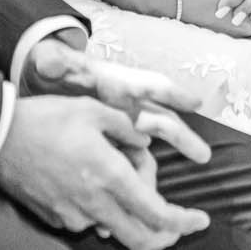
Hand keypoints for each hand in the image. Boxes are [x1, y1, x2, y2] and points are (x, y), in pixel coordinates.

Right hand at [0, 95, 209, 249]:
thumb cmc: (47, 119)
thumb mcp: (94, 110)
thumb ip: (128, 128)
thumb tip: (146, 144)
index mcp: (110, 176)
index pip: (158, 214)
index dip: (184, 222)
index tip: (200, 220)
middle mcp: (96, 203)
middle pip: (141, 240)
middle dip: (166, 236)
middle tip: (178, 224)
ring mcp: (74, 215)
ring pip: (115, 230)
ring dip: (130, 220)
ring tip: (125, 189)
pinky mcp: (56, 219)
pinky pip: (88, 222)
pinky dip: (101, 212)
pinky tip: (93, 188)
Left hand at [25, 40, 209, 154]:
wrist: (46, 77)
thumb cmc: (54, 68)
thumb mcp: (52, 63)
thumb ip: (53, 62)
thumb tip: (46, 61)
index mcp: (115, 81)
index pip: (147, 84)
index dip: (170, 92)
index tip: (194, 102)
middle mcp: (127, 100)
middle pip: (159, 117)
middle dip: (181, 135)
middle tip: (204, 154)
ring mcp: (123, 118)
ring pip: (155, 134)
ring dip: (177, 146)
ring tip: (201, 160)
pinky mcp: (115, 134)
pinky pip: (135, 152)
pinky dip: (142, 168)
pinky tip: (149, 189)